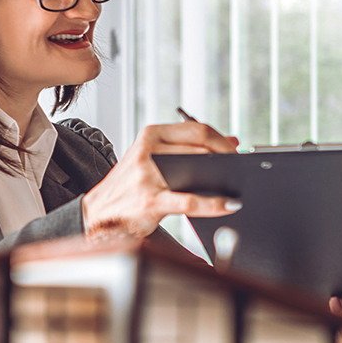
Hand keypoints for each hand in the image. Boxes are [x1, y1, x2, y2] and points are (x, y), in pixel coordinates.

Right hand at [81, 122, 239, 239]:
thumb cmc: (131, 185)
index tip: (237, 150)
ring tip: (238, 184)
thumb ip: (186, 148)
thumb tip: (230, 140)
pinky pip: (191, 201)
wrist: (98, 213)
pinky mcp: (151, 201)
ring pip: (198, 171)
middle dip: (227, 160)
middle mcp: (148, 152)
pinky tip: (228, 205)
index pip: (196, 129)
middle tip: (243, 170)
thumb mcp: (153, 158)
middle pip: (201, 149)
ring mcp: (148, 176)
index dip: (222, 140)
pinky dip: (215, 204)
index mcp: (150, 135)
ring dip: (224, 179)